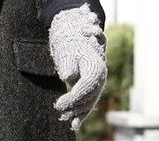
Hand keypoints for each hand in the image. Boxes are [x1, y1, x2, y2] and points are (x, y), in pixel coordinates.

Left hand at [48, 4, 106, 130]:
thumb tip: (69, 77)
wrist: (76, 35)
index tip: (58, 104)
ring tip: (65, 120)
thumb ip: (68, 63)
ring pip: (89, 101)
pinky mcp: (92, 86)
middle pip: (89, 96)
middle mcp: (100, 75)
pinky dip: (81, 112)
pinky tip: (73, 124)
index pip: (86, 87)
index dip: (72, 98)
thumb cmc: (70, 42)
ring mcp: (98, 82)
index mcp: (95, 66)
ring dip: (77, 112)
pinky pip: (88, 101)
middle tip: (59, 111)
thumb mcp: (66, 50)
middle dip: (74, 106)